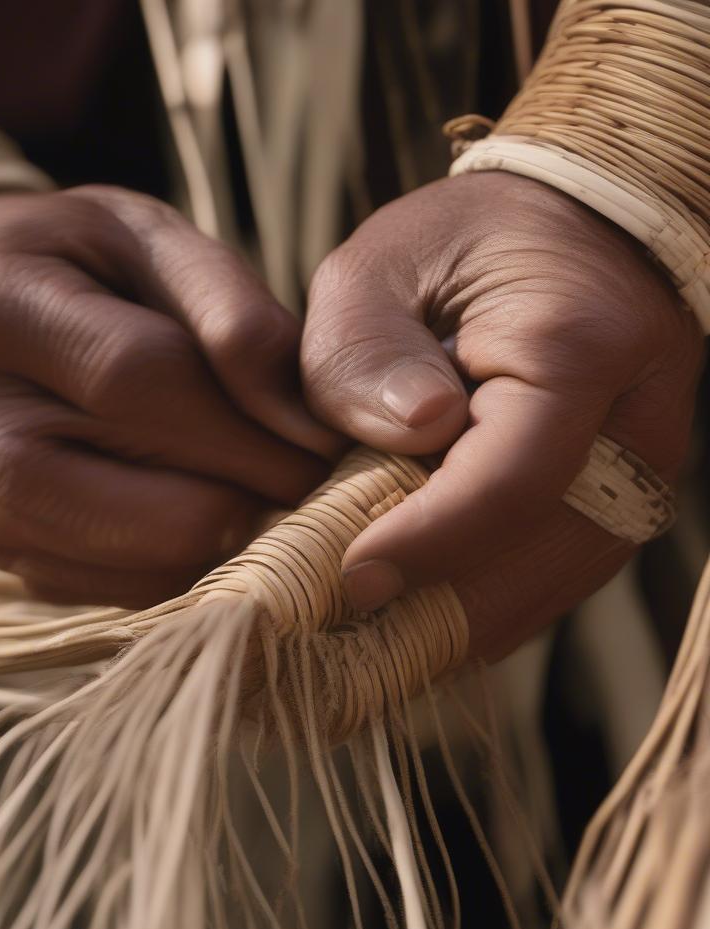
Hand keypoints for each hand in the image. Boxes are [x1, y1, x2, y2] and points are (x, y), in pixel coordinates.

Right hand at [0, 187, 336, 606]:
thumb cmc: (73, 264)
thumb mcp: (149, 238)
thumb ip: (233, 312)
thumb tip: (304, 427)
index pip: (132, 380)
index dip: (242, 426)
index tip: (322, 449)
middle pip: (115, 492)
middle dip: (237, 497)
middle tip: (305, 488)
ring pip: (111, 558)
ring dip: (211, 546)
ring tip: (262, 505)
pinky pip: (99, 591)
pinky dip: (174, 570)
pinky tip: (209, 526)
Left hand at [302, 172, 703, 658]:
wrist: (565, 233)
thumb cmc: (460, 245)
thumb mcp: (380, 265)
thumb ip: (366, 348)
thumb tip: (410, 435)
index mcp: (576, 350)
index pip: (509, 481)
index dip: (427, 543)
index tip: (351, 577)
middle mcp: (635, 423)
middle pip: (540, 556)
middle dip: (440, 606)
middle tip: (347, 630)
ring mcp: (639, 469)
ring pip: (557, 581)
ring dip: (464, 619)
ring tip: (377, 636)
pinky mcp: (621, 495)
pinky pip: (560, 573)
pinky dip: (492, 603)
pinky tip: (426, 614)